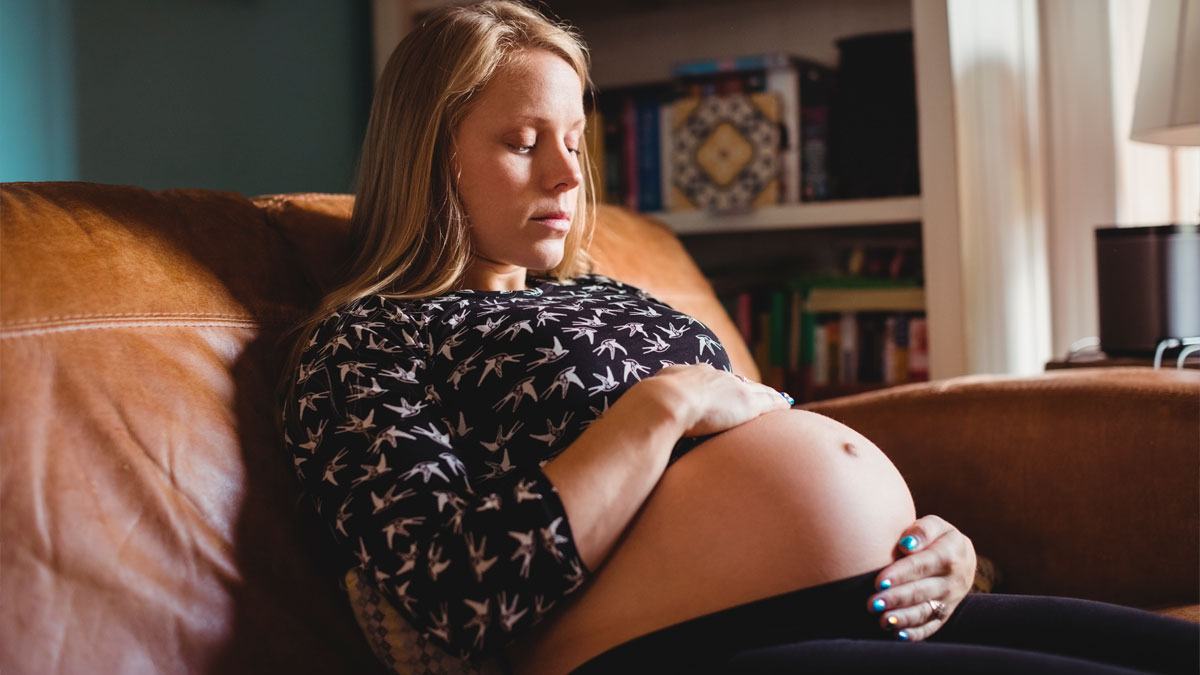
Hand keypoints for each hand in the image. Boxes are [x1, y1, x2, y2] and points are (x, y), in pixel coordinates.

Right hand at [645, 363, 791, 436]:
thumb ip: (653, 403)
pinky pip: (768, 402)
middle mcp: (714, 376)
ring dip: (767, 395)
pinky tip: (787, 406)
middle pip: (736, 381)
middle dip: (747, 387)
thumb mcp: (649, 399)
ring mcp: (731, 388)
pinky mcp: (746, 404)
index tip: (726, 388)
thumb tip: (642, 412)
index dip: (720, 384)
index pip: (711, 378)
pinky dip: (778, 403)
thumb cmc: (649, 408)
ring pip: (755, 389)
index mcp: (690, 373)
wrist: (663, 404)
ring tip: (780, 398)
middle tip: (756, 392)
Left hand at [866, 515, 975, 641]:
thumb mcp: (935, 525)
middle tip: (873, 604)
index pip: (922, 565)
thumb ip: (922, 530)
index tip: (879, 582)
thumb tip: (905, 544)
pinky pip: (931, 626)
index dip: (900, 574)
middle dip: (896, 599)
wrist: (962, 558)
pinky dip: (916, 633)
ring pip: (926, 612)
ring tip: (882, 621)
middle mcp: (952, 580)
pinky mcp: (945, 614)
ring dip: (903, 618)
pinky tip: (898, 635)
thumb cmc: (938, 538)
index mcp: (950, 554)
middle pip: (922, 591)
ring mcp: (950, 600)